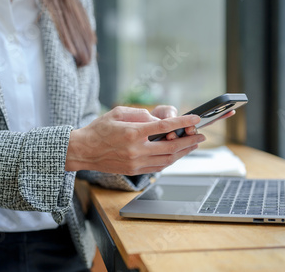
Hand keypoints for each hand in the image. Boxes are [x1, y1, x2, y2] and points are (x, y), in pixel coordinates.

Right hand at [65, 106, 204, 174]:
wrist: (83, 151)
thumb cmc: (98, 129)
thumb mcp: (117, 113)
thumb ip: (139, 114)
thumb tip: (157, 120)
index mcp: (132, 133)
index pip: (164, 127)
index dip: (182, 122)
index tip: (195, 118)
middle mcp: (136, 150)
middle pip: (171, 147)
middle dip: (189, 141)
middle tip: (201, 136)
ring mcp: (136, 163)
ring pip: (167, 160)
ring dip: (183, 152)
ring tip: (193, 145)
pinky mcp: (134, 171)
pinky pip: (158, 167)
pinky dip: (171, 160)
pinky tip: (177, 154)